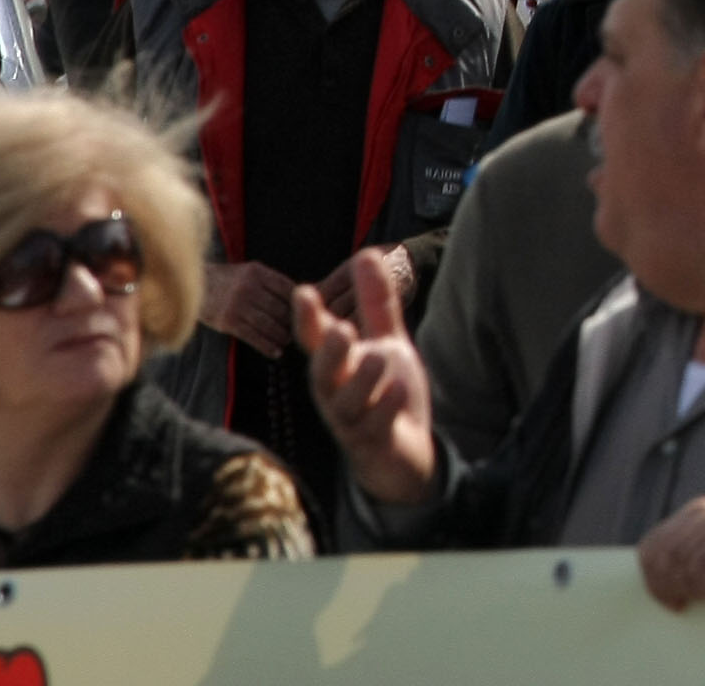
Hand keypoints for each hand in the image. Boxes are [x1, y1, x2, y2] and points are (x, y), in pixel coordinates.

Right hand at [201, 260, 295, 356]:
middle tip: (297, 330)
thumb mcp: (249, 272)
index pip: (288, 289)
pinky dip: (267, 346)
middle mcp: (248, 287)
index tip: (305, 313)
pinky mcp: (228, 321)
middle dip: (291, 322)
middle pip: (280, 308)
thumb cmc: (228, 280)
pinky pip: (253, 336)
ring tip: (286, 340)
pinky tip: (275, 352)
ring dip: (281, 336)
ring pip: (268, 324)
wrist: (194, 286)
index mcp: (257, 272)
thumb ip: (270, 282)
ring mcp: (237, 305)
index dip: (298, 303)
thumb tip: (299, 298)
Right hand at [293, 252, 437, 506]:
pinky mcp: (373, 442)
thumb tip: (366, 254)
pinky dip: (385, 408)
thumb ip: (375, 303)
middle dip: (329, 353)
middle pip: (323, 375)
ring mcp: (352, 421)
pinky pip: (375, 427)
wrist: (401, 451)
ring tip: (378, 356)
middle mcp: (337, 393)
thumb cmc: (384, 391)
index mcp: (338, 366)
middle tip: (340, 329)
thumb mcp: (385, 340)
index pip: (315, 341)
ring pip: (346, 404)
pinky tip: (397, 389)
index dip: (308, 319)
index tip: (303, 292)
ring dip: (361, 380)